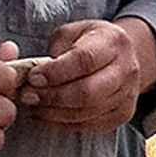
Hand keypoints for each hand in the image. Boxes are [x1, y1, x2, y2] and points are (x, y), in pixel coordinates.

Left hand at [19, 16, 155, 131]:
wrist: (124, 57)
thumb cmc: (92, 42)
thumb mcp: (73, 31)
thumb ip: (57, 47)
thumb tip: (40, 73)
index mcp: (113, 42)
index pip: (84, 60)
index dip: (56, 72)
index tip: (32, 77)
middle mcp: (126, 70)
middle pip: (88, 92)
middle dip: (53, 97)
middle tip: (28, 96)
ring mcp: (127, 95)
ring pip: (87, 112)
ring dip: (54, 112)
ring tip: (33, 106)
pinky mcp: (122, 115)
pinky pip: (90, 125)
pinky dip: (63, 123)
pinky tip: (46, 115)